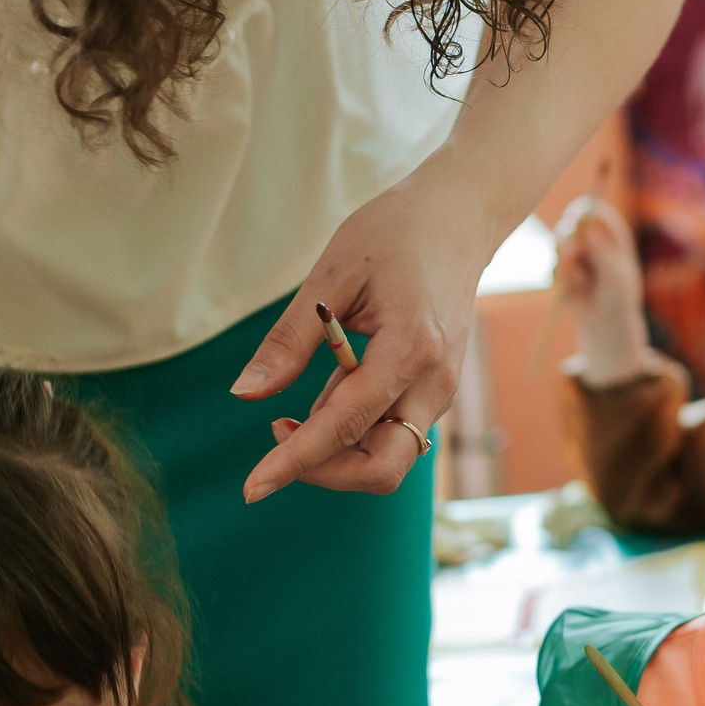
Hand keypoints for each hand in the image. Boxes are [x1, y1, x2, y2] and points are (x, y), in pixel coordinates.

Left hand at [231, 165, 496, 500]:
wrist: (459, 217)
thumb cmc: (394, 234)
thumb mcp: (330, 277)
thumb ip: (290, 341)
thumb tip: (245, 394)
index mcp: (410, 348)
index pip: (344, 427)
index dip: (293, 462)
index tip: (251, 488)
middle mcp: (435, 381)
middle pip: (381, 468)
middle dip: (323, 473)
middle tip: (275, 438)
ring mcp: (442, 390)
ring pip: (388, 457)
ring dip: (337, 451)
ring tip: (298, 404)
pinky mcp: (437, 390)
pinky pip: (395, 433)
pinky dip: (354, 431)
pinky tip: (329, 391)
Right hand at [555, 198, 650, 385]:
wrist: (605, 321)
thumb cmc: (618, 296)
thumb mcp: (615, 275)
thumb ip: (602, 252)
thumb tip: (587, 230)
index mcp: (610, 236)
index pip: (597, 214)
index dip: (586, 211)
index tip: (577, 213)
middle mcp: (590, 240)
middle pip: (572, 224)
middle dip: (567, 233)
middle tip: (569, 243)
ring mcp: (574, 254)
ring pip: (559, 246)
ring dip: (568, 263)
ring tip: (584, 282)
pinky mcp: (560, 270)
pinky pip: (554, 268)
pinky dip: (564, 279)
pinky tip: (577, 291)